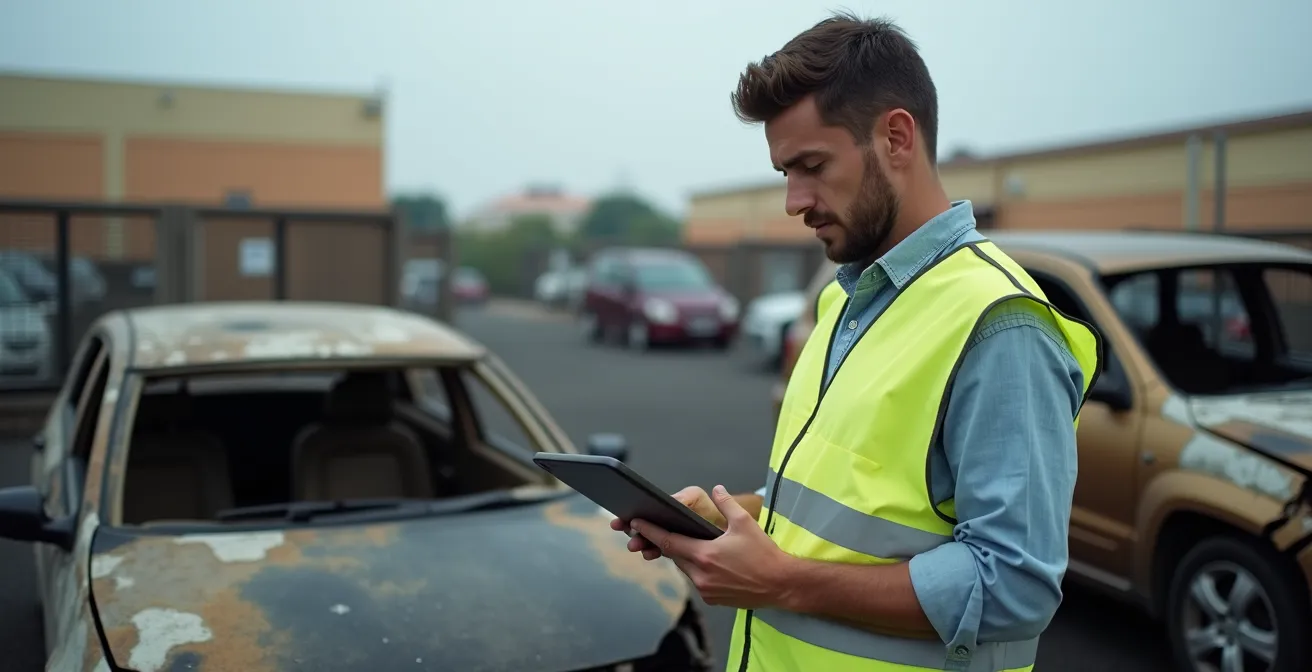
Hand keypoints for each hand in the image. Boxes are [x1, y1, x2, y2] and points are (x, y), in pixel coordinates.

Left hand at [630, 485, 791, 608]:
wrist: (781, 584)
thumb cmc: (764, 554)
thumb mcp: (745, 523)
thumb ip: (727, 503)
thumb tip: (717, 489)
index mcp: (704, 555)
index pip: (668, 542)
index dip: (650, 532)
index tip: (635, 524)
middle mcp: (700, 575)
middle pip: (675, 556)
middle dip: (669, 543)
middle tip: (662, 531)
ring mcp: (706, 590)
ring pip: (685, 569)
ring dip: (685, 557)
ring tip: (691, 544)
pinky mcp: (713, 599)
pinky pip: (697, 581)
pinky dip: (697, 569)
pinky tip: (708, 561)